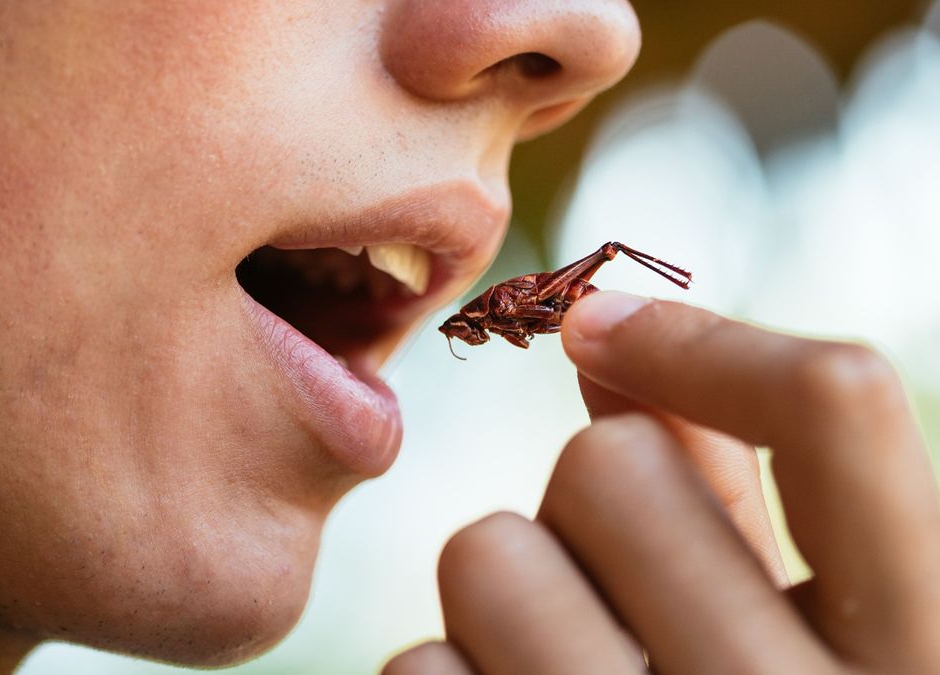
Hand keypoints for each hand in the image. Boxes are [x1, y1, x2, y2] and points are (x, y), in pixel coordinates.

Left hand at [386, 292, 939, 673]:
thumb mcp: (805, 632)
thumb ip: (734, 487)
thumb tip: (613, 338)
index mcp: (925, 650)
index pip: (839, 404)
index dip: (704, 340)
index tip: (600, 329)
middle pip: (606, 465)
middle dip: (589, 499)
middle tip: (618, 579)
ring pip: (490, 553)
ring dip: (511, 587)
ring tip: (566, 658)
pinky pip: (423, 670)